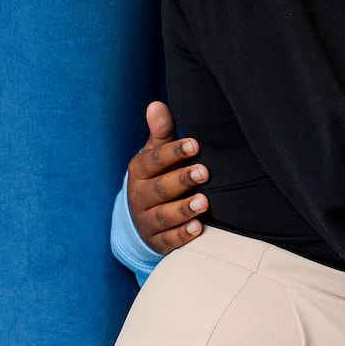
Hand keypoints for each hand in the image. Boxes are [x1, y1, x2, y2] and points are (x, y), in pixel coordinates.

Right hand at [126, 100, 209, 252]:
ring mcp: (147, 220)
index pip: (154, 160)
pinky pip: (168, 240)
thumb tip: (156, 104)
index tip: (196, 144)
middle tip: (205, 172)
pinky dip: (182, 235)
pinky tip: (198, 228)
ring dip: (183, 209)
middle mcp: (139, 196)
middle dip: (182, 180)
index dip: (174, 152)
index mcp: (139, 170)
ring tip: (204, 202)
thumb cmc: (159, 173)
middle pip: (159, 189)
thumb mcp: (158, 151)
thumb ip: (161, 131)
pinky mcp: (158, 241)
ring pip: (163, 216)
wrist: (145, 212)